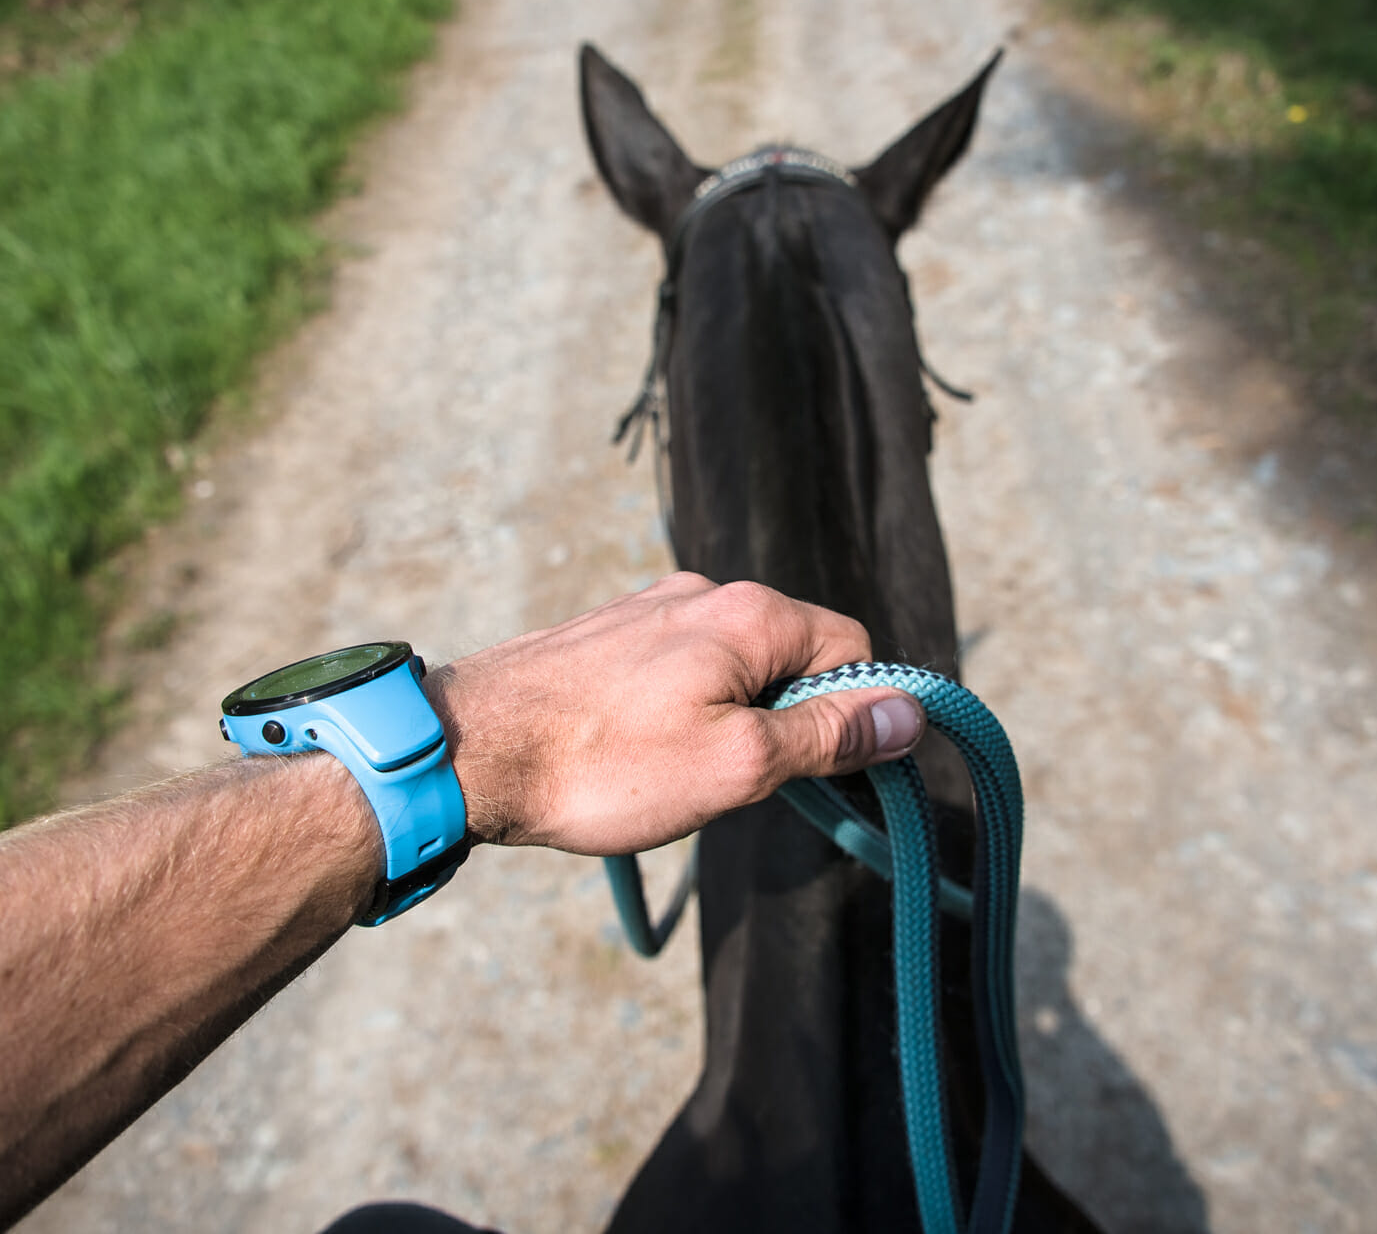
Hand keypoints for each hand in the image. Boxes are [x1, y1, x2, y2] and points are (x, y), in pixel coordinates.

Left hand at [423, 573, 926, 853]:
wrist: (467, 751)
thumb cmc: (602, 766)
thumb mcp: (738, 765)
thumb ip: (827, 735)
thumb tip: (910, 713)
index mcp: (748, 612)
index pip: (850, 649)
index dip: (852, 715)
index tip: (820, 774)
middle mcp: (702, 592)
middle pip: (792, 655)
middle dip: (785, 721)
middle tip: (738, 784)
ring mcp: (649, 609)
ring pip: (734, 667)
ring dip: (731, 722)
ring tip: (678, 775)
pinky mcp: (607, 635)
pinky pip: (680, 669)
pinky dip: (682, 714)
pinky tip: (639, 756)